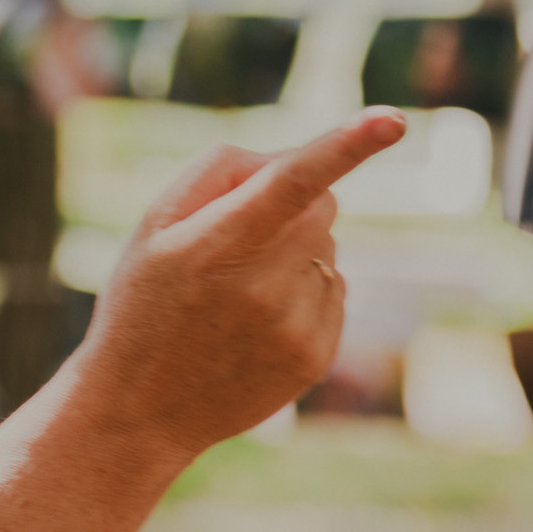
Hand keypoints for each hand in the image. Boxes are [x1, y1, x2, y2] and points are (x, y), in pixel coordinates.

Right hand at [67, 107, 405, 462]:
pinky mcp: (316, 357)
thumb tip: (291, 159)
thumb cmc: (143, 305)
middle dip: (292, 206)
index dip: (346, 146)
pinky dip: (305, 293)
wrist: (139, 411)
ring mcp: (294, 326)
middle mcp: (264, 286)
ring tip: (236, 296)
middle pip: (322, 206)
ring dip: (295, 255)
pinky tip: (257, 323)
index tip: (393, 120)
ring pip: (328, 250)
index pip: (293, 182)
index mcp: (217, 244)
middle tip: (234, 240)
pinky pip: (335, 291)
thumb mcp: (152, 228)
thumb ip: (217, 172)